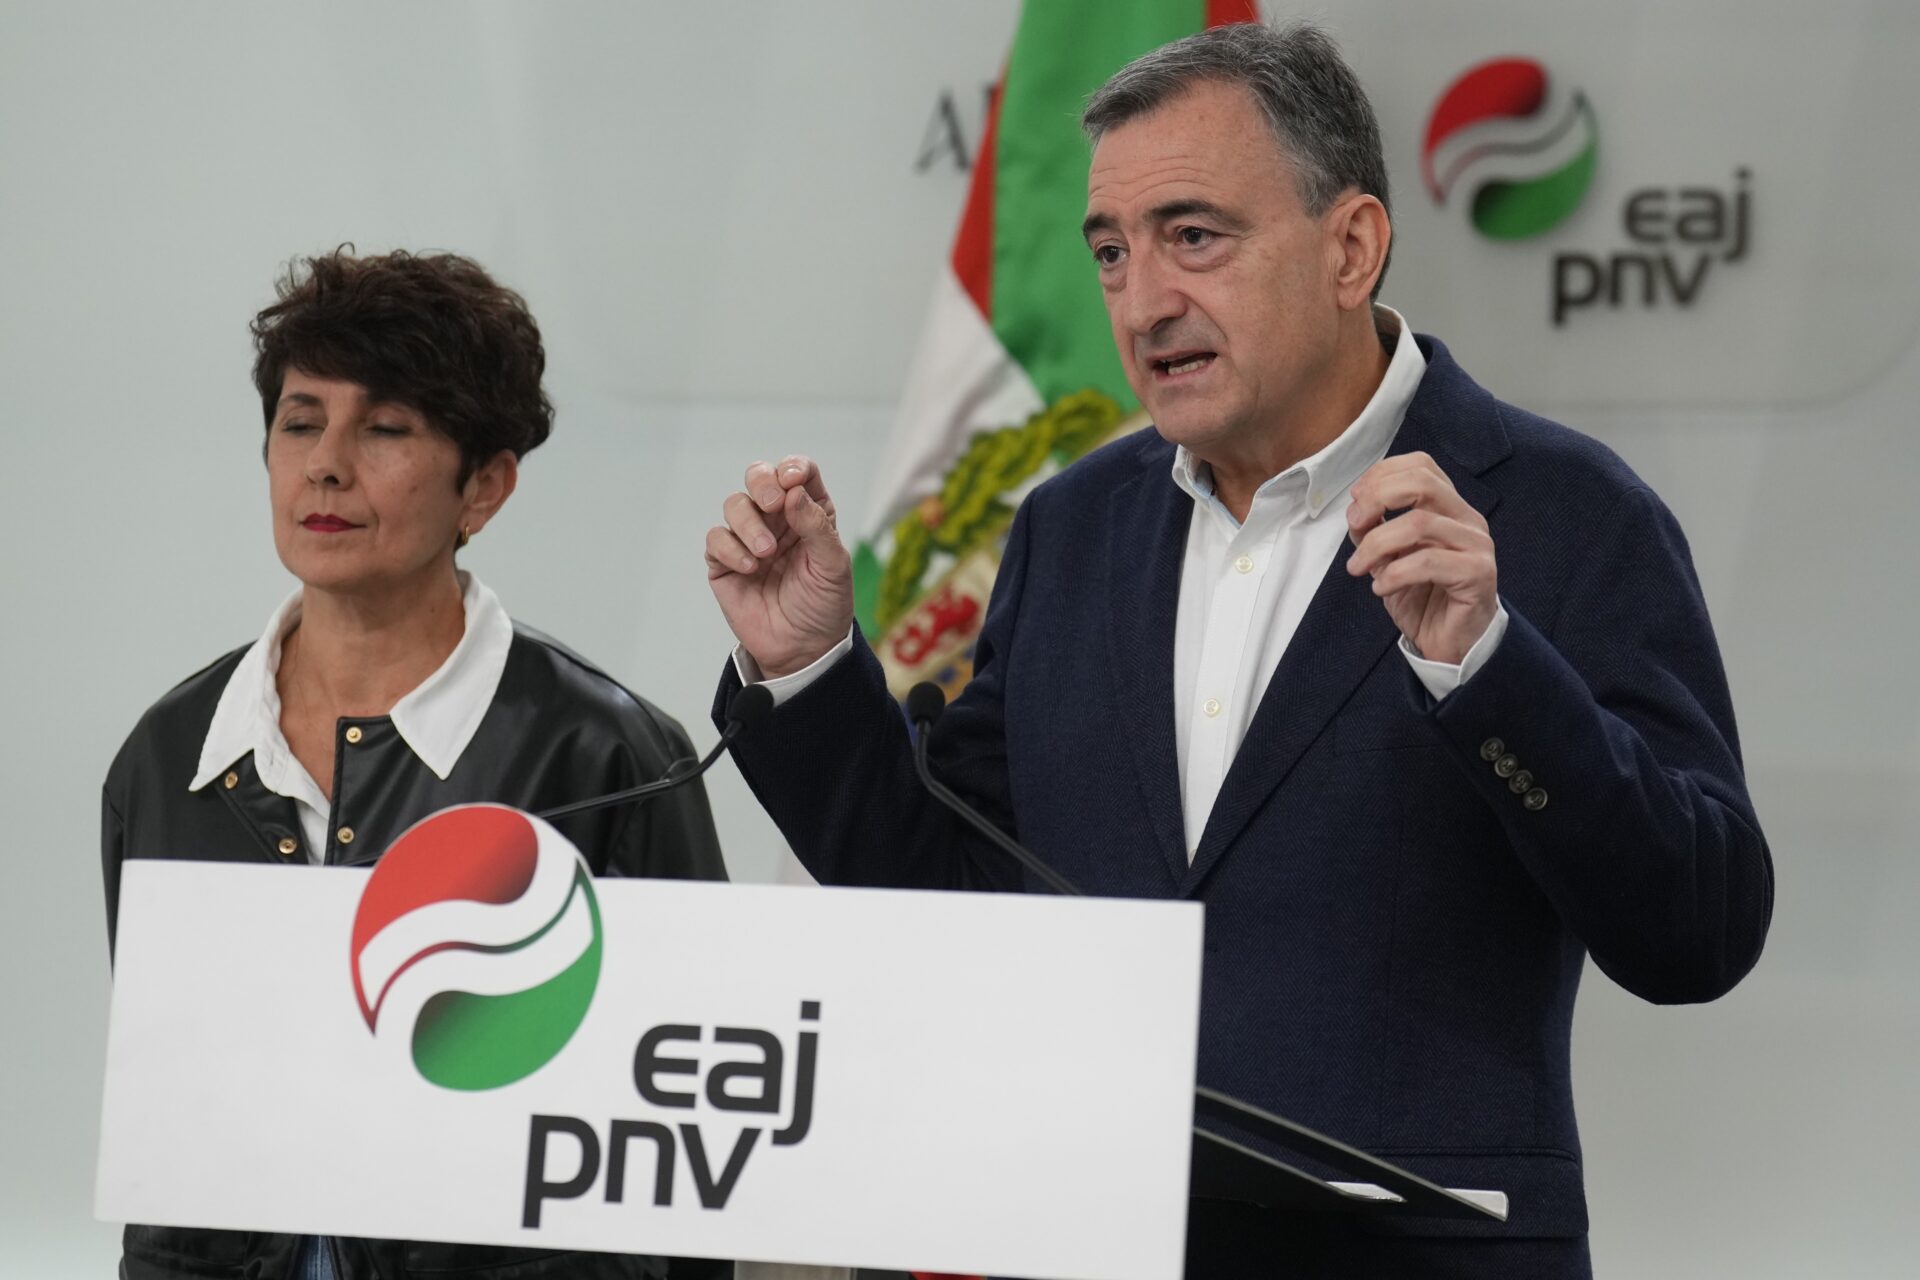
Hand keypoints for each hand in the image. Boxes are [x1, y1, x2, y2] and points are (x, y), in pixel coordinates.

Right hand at [706, 456, 853, 677]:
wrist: (802, 649)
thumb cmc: (824, 605)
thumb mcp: (833, 566)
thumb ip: (816, 527)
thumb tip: (793, 492)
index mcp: (809, 513)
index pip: (799, 473)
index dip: (793, 468)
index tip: (792, 481)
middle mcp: (778, 520)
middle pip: (759, 477)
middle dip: (761, 483)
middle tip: (772, 505)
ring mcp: (749, 538)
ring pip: (735, 505)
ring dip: (748, 523)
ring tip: (765, 554)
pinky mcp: (725, 562)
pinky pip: (716, 539)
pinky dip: (730, 549)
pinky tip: (749, 569)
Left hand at [1345, 452, 1496, 664]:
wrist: (1453, 645)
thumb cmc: (1424, 599)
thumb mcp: (1388, 559)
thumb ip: (1374, 531)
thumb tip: (1356, 512)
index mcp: (1449, 508)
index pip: (1421, 466)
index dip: (1382, 475)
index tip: (1356, 501)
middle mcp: (1467, 519)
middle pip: (1422, 483)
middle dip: (1378, 498)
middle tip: (1355, 525)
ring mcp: (1476, 545)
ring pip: (1420, 523)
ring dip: (1376, 544)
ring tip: (1358, 568)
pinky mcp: (1477, 574)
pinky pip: (1428, 562)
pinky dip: (1394, 573)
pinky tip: (1381, 588)